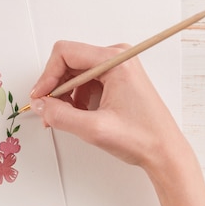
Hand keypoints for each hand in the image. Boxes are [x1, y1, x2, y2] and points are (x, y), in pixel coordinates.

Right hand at [29, 40, 185, 171]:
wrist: (165, 152)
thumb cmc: (142, 138)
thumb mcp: (94, 129)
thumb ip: (60, 115)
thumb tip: (40, 105)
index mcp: (116, 61)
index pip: (65, 53)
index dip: (47, 76)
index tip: (40, 97)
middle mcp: (117, 58)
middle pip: (69, 62)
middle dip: (55, 88)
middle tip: (49, 111)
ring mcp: (118, 68)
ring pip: (75, 74)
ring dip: (65, 96)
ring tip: (68, 118)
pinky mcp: (117, 80)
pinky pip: (85, 82)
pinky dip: (76, 99)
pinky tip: (79, 116)